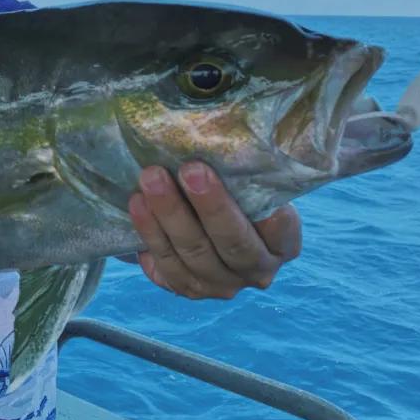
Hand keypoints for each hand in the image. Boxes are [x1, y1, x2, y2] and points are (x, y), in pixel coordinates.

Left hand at [127, 162, 301, 299]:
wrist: (206, 223)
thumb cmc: (235, 193)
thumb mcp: (252, 183)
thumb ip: (250, 170)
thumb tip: (228, 130)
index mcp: (282, 245)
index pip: (281, 232)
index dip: (269, 215)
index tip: (250, 181)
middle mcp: (255, 271)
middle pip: (232, 243)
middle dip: (210, 206)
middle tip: (190, 169)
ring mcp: (220, 285)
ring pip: (193, 255)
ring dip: (169, 215)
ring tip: (150, 179)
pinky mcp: (187, 289)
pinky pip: (165, 267)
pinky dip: (149, 237)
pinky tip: (137, 207)